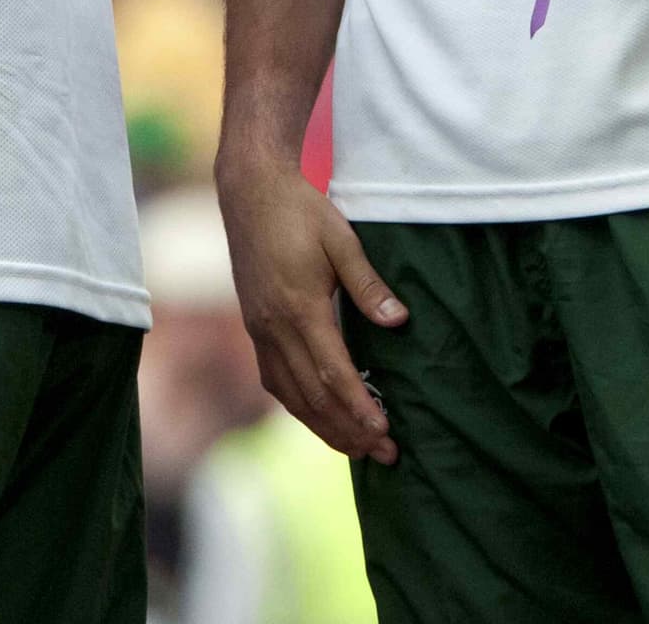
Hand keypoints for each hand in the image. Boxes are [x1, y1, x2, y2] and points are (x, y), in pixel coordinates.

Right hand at [217, 159, 404, 463]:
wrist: (250, 192)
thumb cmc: (300, 211)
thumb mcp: (342, 239)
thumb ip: (368, 285)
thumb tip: (398, 321)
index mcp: (299, 309)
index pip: (333, 374)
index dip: (359, 408)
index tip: (384, 433)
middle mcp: (274, 328)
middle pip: (312, 396)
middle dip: (348, 431)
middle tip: (383, 456)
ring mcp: (259, 330)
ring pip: (291, 395)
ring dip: (323, 426)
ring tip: (356, 449)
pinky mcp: (254, 326)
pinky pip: (275, 380)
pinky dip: (299, 405)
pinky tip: (317, 415)